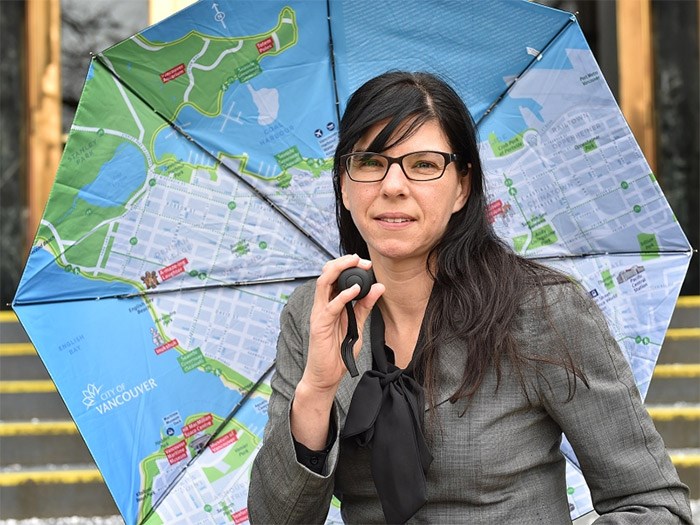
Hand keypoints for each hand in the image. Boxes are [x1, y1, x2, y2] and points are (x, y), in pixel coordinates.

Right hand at [301, 254, 384, 394]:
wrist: (326, 375)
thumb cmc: (338, 351)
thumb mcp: (357, 326)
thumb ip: (365, 307)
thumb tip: (379, 287)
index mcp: (330, 303)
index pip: (334, 276)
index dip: (348, 265)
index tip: (366, 263)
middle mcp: (322, 305)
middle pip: (326, 274)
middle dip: (343, 263)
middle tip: (361, 260)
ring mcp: (319, 314)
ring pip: (323, 283)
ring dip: (339, 270)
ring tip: (355, 264)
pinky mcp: (319, 325)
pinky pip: (330, 306)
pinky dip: (343, 296)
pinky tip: (355, 290)